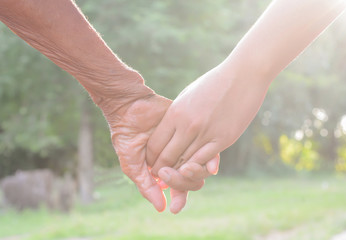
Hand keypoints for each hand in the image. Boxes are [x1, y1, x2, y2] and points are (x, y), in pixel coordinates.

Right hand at [99, 92, 210, 212]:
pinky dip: (210, 159)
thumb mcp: (132, 164)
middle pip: (192, 180)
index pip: (179, 187)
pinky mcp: (194, 131)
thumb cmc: (126, 136)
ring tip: (185, 169)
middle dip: (184, 184)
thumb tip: (162, 207)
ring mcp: (188, 145)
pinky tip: (209, 164)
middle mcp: (179, 158)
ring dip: (196, 173)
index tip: (175, 208)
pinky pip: (209, 148)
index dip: (179, 199)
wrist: (129, 107)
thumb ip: (146, 185)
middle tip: (168, 176)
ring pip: (202, 166)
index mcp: (166, 168)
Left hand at [146, 63, 269, 175]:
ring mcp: (206, 134)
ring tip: (174, 176)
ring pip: (184, 163)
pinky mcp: (223, 140)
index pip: (155, 144)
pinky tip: (192, 171)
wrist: (243, 75)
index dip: (151, 157)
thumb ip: (176, 114)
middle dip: (160, 169)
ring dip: (177, 173)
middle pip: (167, 157)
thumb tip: (168, 129)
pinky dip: (196, 169)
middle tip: (159, 175)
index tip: (152, 162)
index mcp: (175, 112)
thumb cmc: (213, 83)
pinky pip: (204, 162)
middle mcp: (188, 125)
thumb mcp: (188, 95)